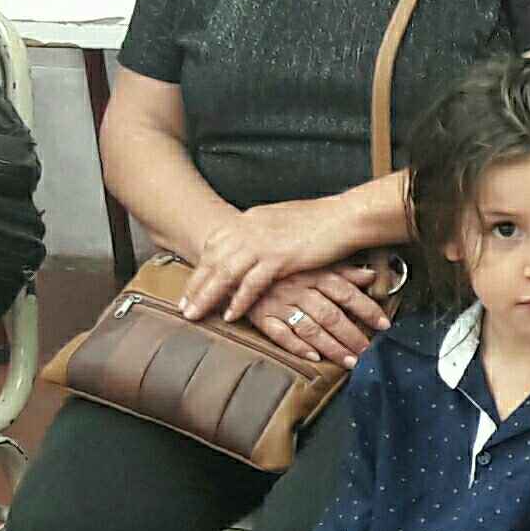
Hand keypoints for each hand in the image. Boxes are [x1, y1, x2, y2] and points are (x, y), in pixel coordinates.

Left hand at [183, 200, 365, 324]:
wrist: (346, 216)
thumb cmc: (323, 219)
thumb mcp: (285, 219)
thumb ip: (265, 229)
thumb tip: (255, 239)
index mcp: (251, 218)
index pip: (216, 244)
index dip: (201, 266)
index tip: (192, 285)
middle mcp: (251, 228)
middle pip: (213, 259)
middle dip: (195, 285)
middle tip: (183, 306)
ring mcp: (263, 242)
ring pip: (224, 273)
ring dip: (207, 296)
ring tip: (196, 314)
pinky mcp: (279, 257)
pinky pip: (251, 283)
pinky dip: (238, 300)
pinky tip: (230, 314)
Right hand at [249, 258, 391, 364]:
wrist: (238, 264)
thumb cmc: (282, 266)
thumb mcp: (312, 262)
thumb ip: (343, 271)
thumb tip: (372, 276)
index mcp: (313, 273)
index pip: (346, 292)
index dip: (366, 309)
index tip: (384, 324)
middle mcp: (298, 289)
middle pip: (330, 315)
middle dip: (352, 335)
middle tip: (368, 351)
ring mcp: (279, 304)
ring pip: (310, 328)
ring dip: (332, 347)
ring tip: (349, 362)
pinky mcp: (261, 316)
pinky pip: (280, 334)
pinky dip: (297, 347)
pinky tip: (314, 359)